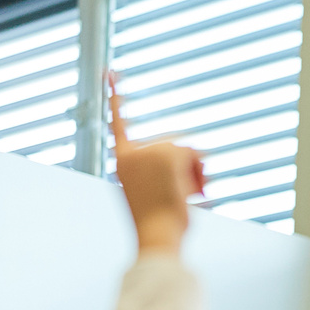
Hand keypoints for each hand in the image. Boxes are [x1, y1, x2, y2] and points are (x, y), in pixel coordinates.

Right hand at [108, 72, 204, 254]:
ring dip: (195, 173)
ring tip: (190, 198)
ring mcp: (149, 152)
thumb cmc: (158, 225)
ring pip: (184, 150)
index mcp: (122, 161)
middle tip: (190, 194)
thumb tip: (196, 154)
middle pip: (170, 144)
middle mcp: (131, 153)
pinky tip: (194, 191)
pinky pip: (195, 155)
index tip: (109, 71)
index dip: (115, 95)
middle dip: (185, 166)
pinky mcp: (166, 156)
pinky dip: (200, 171)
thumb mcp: (155, 195)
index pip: (117, 123)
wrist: (156, 238)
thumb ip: (162, 172)